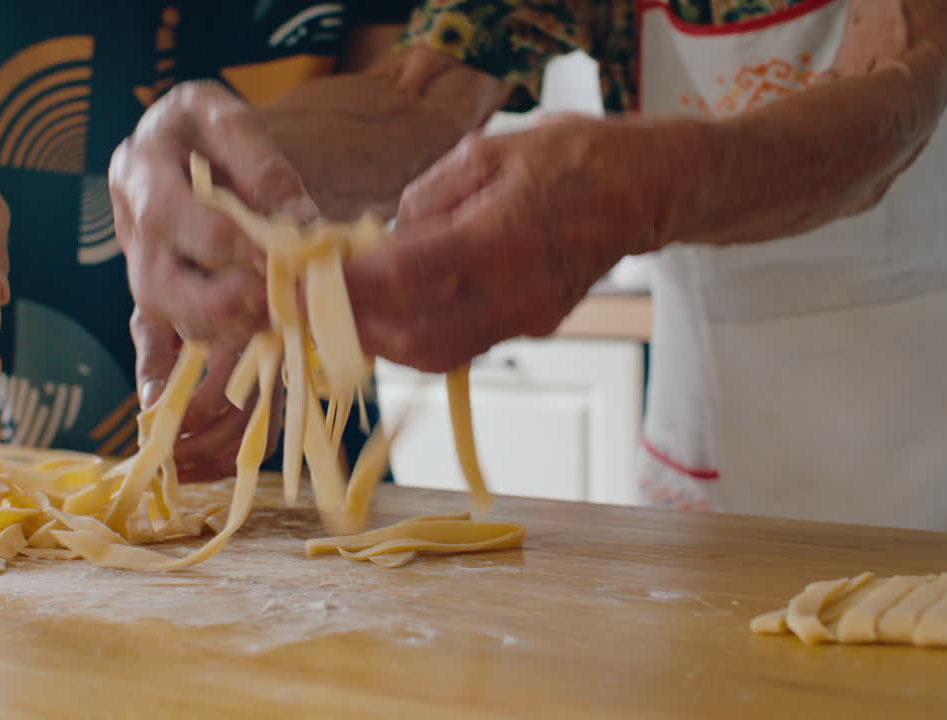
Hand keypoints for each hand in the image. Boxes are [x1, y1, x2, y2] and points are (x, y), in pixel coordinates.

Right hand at [112, 82, 313, 478]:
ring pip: (170, 334)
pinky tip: (177, 441)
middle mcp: (139, 242)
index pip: (191, 224)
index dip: (232, 245)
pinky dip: (165, 397)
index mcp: (148, 182)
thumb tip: (301, 227)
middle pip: (169, 292)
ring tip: (250, 392)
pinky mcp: (156, 311)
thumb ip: (260, 166)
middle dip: (220, 310)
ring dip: (207, 366)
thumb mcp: (222, 118)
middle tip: (269, 314)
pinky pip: (155, 358)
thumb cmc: (197, 131)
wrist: (157, 141)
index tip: (276, 259)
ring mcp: (145, 283)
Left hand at [131, 308, 282, 482]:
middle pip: (241, 420)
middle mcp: (266, 356)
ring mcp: (276, 378)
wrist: (206, 270)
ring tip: (176, 468)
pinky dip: (233, 461)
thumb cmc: (174, 294)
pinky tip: (199, 466)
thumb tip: (150, 407)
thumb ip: (153, 361)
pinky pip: (266, 440)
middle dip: (198, 447)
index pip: (218, 391)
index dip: (188, 418)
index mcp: (237, 330)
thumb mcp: (155, 319)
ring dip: (214, 461)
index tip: (155, 430)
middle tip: (162, 457)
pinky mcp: (276, 396)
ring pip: (257, 437)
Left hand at [345, 115, 683, 372]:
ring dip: (380, 340)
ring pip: (435, 353)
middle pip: (414, 334)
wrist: (644, 191)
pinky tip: (391, 314)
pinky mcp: (530, 329)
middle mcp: (514, 291)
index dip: (347, 289)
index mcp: (501, 236)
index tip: (302, 286)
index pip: (407, 278)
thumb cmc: (569, 158)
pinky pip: (460, 347)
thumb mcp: (489, 151)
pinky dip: (415, 338)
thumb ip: (429, 196)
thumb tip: (383, 237)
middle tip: (312, 308)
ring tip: (344, 314)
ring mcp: (525, 319)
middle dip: (353, 327)